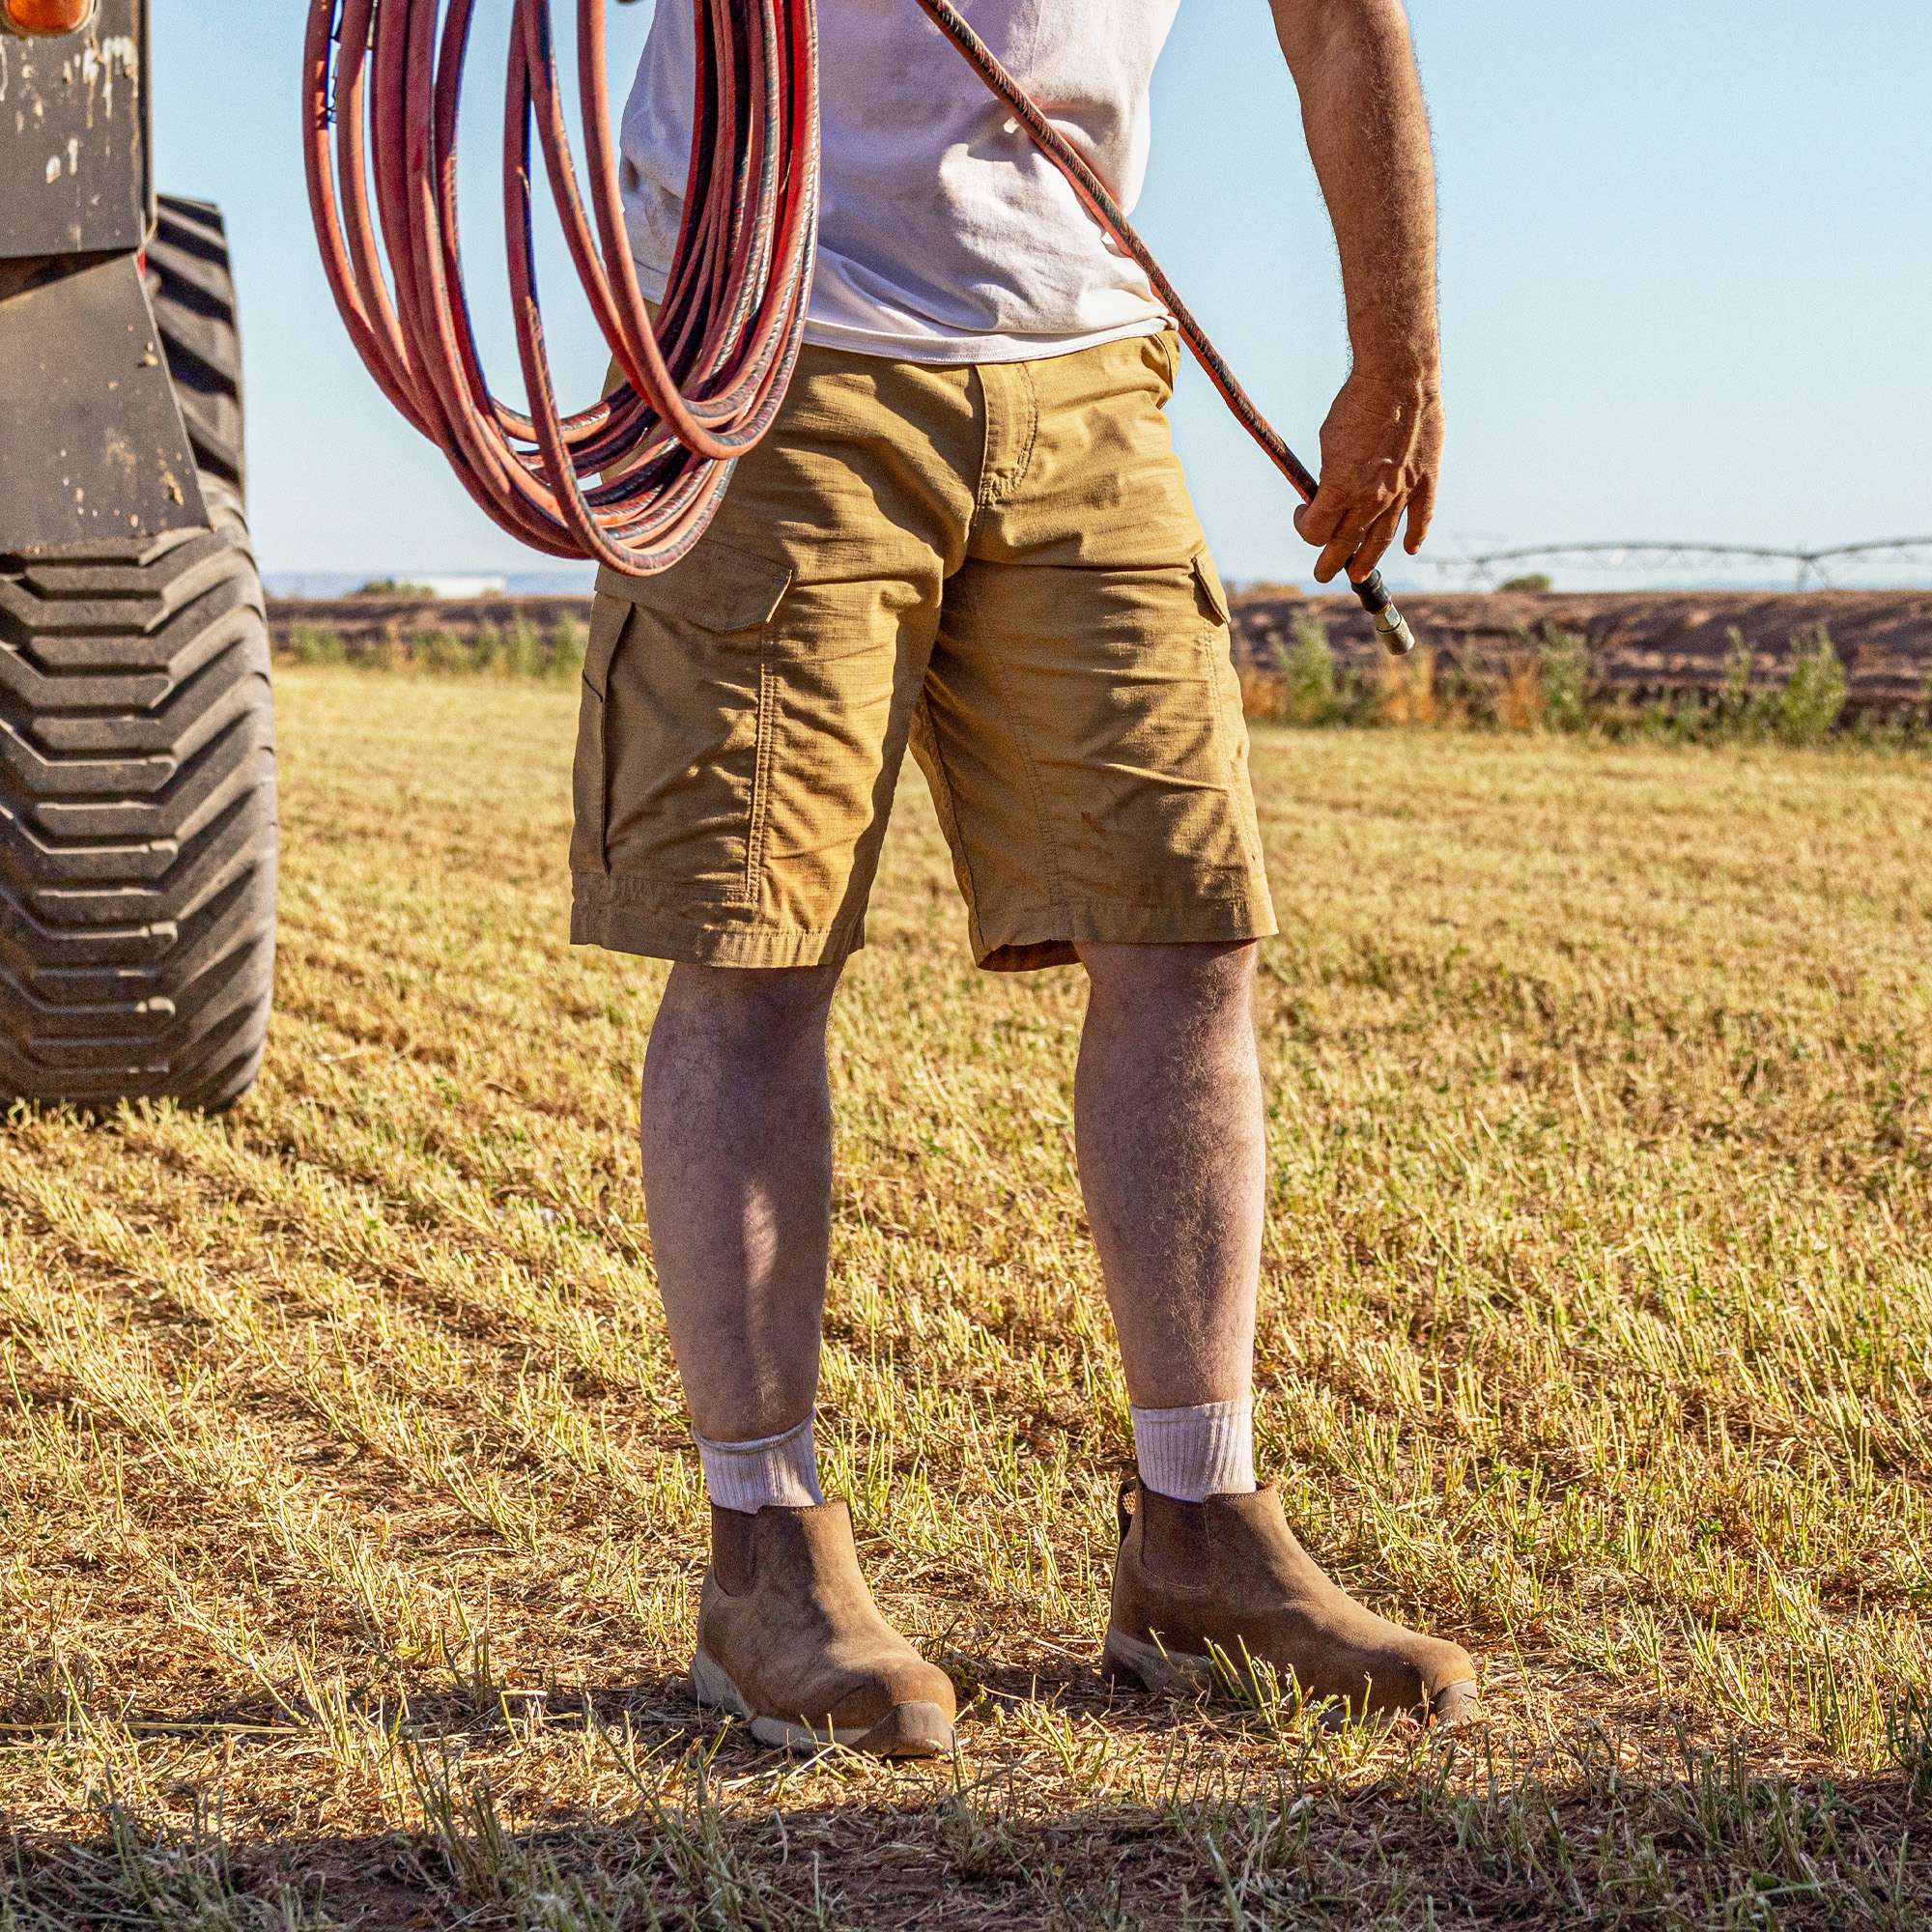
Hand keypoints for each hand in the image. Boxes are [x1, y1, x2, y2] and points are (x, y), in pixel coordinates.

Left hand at [1292, 367, 1443, 583]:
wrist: (1399, 377)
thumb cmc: (1357, 404)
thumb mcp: (1329, 440)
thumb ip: (1330, 474)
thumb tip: (1329, 490)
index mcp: (1341, 491)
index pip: (1315, 531)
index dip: (1304, 526)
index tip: (1303, 513)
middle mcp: (1371, 500)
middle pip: (1345, 545)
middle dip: (1330, 562)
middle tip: (1323, 572)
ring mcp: (1402, 493)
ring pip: (1382, 539)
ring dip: (1367, 560)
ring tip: (1358, 574)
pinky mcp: (1426, 480)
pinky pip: (1422, 517)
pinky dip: (1417, 535)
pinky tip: (1411, 548)